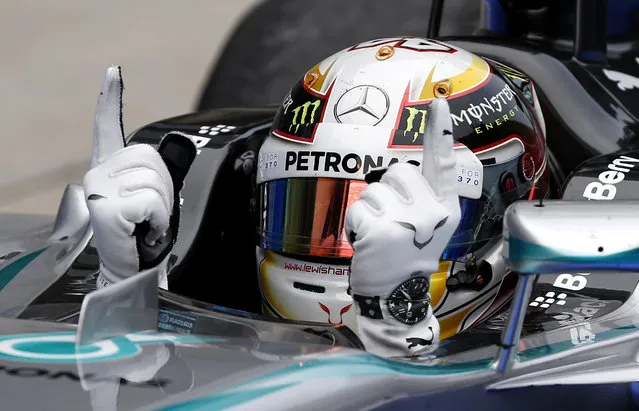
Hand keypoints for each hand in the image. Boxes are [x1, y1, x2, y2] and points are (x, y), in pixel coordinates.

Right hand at [83, 66, 195, 288]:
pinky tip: (146, 233)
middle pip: (151, 160)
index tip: (114, 73)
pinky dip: (159, 221)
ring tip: (147, 225)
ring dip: (162, 209)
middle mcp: (98, 173)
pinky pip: (153, 202)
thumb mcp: (148, 197)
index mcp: (108, 168)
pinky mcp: (106, 208)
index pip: (107, 127)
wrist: (131, 271)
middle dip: (164, 188)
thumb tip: (178, 147)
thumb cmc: (141, 234)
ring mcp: (99, 190)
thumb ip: (153, 174)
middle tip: (151, 214)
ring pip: (155, 182)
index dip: (111, 99)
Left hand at [345, 97, 460, 355]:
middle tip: (394, 222)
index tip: (439, 102)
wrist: (397, 295)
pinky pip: (358, 208)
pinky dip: (357, 223)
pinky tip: (368, 242)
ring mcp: (406, 222)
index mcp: (446, 207)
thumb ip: (425, 196)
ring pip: (374, 190)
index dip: (440, 132)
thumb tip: (402, 169)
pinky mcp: (380, 231)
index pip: (443, 164)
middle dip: (389, 192)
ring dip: (371, 209)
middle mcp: (432, 212)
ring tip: (382, 235)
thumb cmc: (409, 256)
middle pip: (397, 172)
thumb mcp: (432, 226)